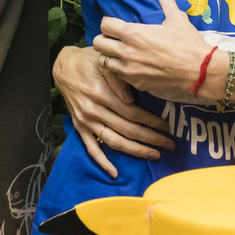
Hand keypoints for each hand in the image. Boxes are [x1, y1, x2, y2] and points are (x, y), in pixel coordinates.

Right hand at [53, 45, 172, 177]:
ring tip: (154, 155)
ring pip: (114, 141)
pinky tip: (115, 172)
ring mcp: (86, 121)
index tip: (167, 126)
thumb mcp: (103, 61)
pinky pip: (91, 148)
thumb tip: (131, 99)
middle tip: (170, 144)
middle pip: (127, 130)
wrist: (64, 67)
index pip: (132, 113)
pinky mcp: (80, 127)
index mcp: (102, 94)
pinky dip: (102, 162)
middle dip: (151, 138)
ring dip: (135, 151)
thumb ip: (117, 78)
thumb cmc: (89, 61)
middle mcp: (94, 110)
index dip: (151, 121)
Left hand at [95, 0, 211, 98]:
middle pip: (98, 44)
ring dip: (110, 56)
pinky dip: (121, 71)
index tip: (115, 23)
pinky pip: (119, 77)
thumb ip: (166, 1)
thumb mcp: (177, 19)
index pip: (105, 25)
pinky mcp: (136, 84)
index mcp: (134, 34)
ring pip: (104, 62)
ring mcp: (130, 71)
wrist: (200, 72)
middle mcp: (127, 52)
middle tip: (114, 38)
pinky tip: (132, 66)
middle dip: (104, 39)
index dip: (108, 22)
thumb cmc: (188, 44)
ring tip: (120, 53)